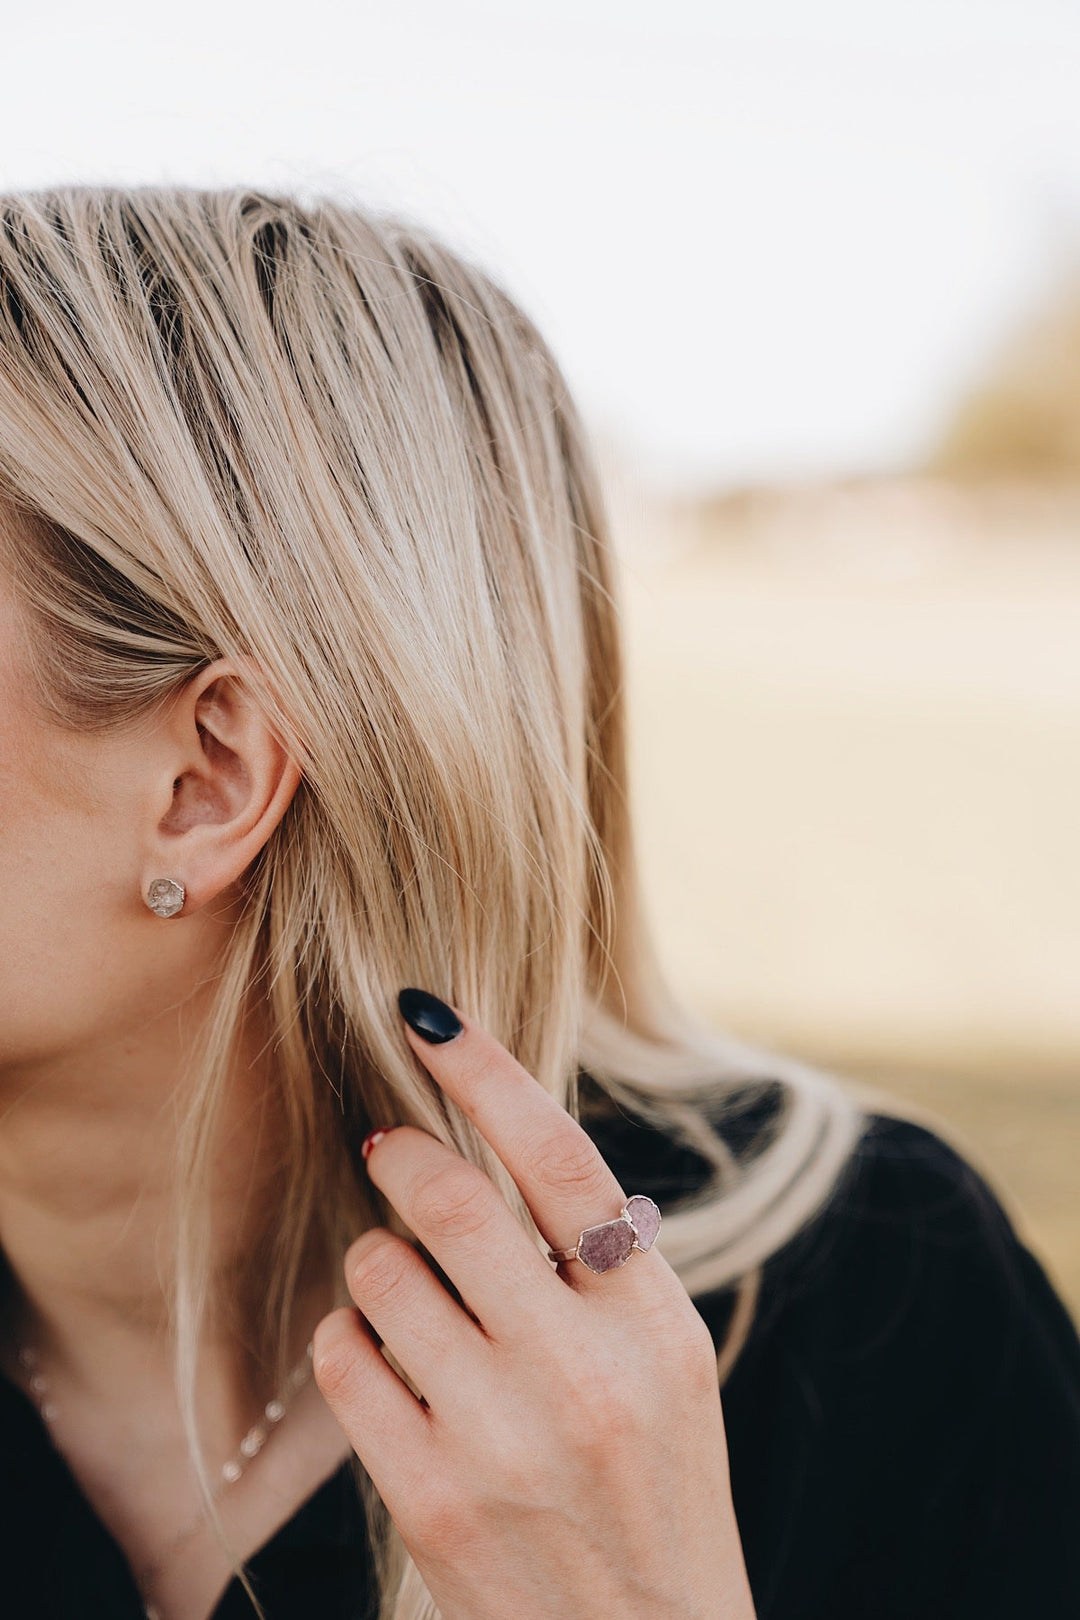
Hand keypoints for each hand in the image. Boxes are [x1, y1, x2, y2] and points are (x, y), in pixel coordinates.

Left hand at [312, 991, 756, 1619]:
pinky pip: (344, 1363)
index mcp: (653, 1322)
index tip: (426, 1016)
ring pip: (383, 1276)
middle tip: (386, 1148)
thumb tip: (494, 1150)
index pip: (560, 1158)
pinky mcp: (431, 1502)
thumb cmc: (654, 1489)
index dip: (485, 1072)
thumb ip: (598, 1266)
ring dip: (374, 1259)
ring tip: (402, 1286)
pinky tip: (382, 1359)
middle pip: (452, 1204)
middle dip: (400, 1155)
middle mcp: (584, 1374)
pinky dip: (346, 1338)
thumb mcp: (666, 1366)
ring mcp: (503, 1442)